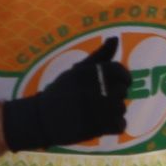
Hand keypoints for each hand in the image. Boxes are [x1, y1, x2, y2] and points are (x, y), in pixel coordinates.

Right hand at [1, 36, 129, 151]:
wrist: (41, 118)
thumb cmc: (62, 91)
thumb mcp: (77, 70)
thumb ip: (100, 55)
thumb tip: (115, 38)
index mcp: (88, 72)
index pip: (119, 70)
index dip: (124, 77)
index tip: (120, 83)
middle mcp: (92, 88)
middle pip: (122, 91)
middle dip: (114, 96)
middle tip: (98, 100)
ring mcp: (94, 109)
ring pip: (121, 109)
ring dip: (113, 112)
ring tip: (96, 112)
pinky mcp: (95, 127)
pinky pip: (120, 125)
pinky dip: (114, 126)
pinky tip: (101, 123)